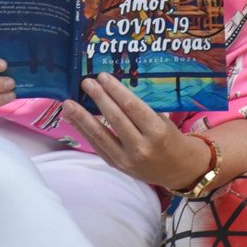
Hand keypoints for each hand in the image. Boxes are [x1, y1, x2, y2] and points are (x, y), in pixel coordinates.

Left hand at [64, 72, 211, 188]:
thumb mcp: (162, 120)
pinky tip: (73, 119)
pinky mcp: (116, 165)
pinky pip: (97, 145)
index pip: (132, 107)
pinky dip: (83, 131)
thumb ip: (139, 109)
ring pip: (100, 135)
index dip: (115, 90)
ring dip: (81, 117)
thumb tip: (110, 90)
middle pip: (115, 119)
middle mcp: (141, 147)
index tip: (102, 76)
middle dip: (98, 98)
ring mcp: (127, 159)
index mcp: (156, 132)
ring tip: (67, 103)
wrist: (178, 170)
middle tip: (86, 82)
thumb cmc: (170, 138)